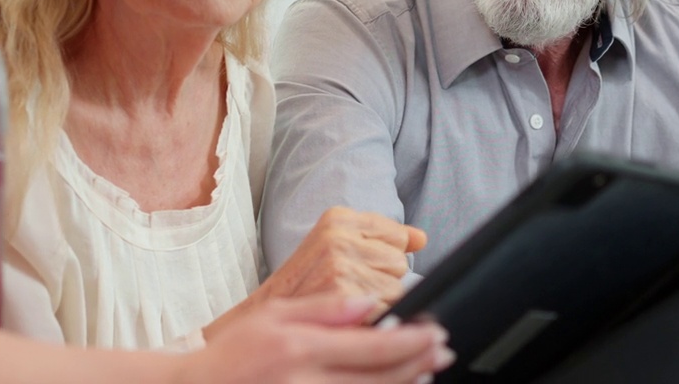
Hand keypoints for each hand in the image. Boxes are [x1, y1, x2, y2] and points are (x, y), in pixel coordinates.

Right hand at [179, 294, 452, 383]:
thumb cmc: (235, 353)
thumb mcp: (274, 314)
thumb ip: (324, 308)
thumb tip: (370, 303)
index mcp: (301, 347)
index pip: (372, 345)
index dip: (411, 340)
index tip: (435, 332)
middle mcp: (308, 382)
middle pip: (382, 378)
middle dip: (419, 363)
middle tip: (443, 351)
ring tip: (427, 371)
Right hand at [261, 207, 426, 309]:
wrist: (263, 316)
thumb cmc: (302, 283)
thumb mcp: (333, 245)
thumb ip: (381, 237)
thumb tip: (421, 238)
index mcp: (337, 218)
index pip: (397, 234)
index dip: (383, 257)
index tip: (361, 266)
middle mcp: (339, 238)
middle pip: (399, 262)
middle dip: (382, 279)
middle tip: (349, 287)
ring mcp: (341, 267)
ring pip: (397, 289)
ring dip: (380, 303)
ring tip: (348, 304)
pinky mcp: (344, 297)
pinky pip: (387, 310)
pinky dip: (375, 320)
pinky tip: (352, 318)